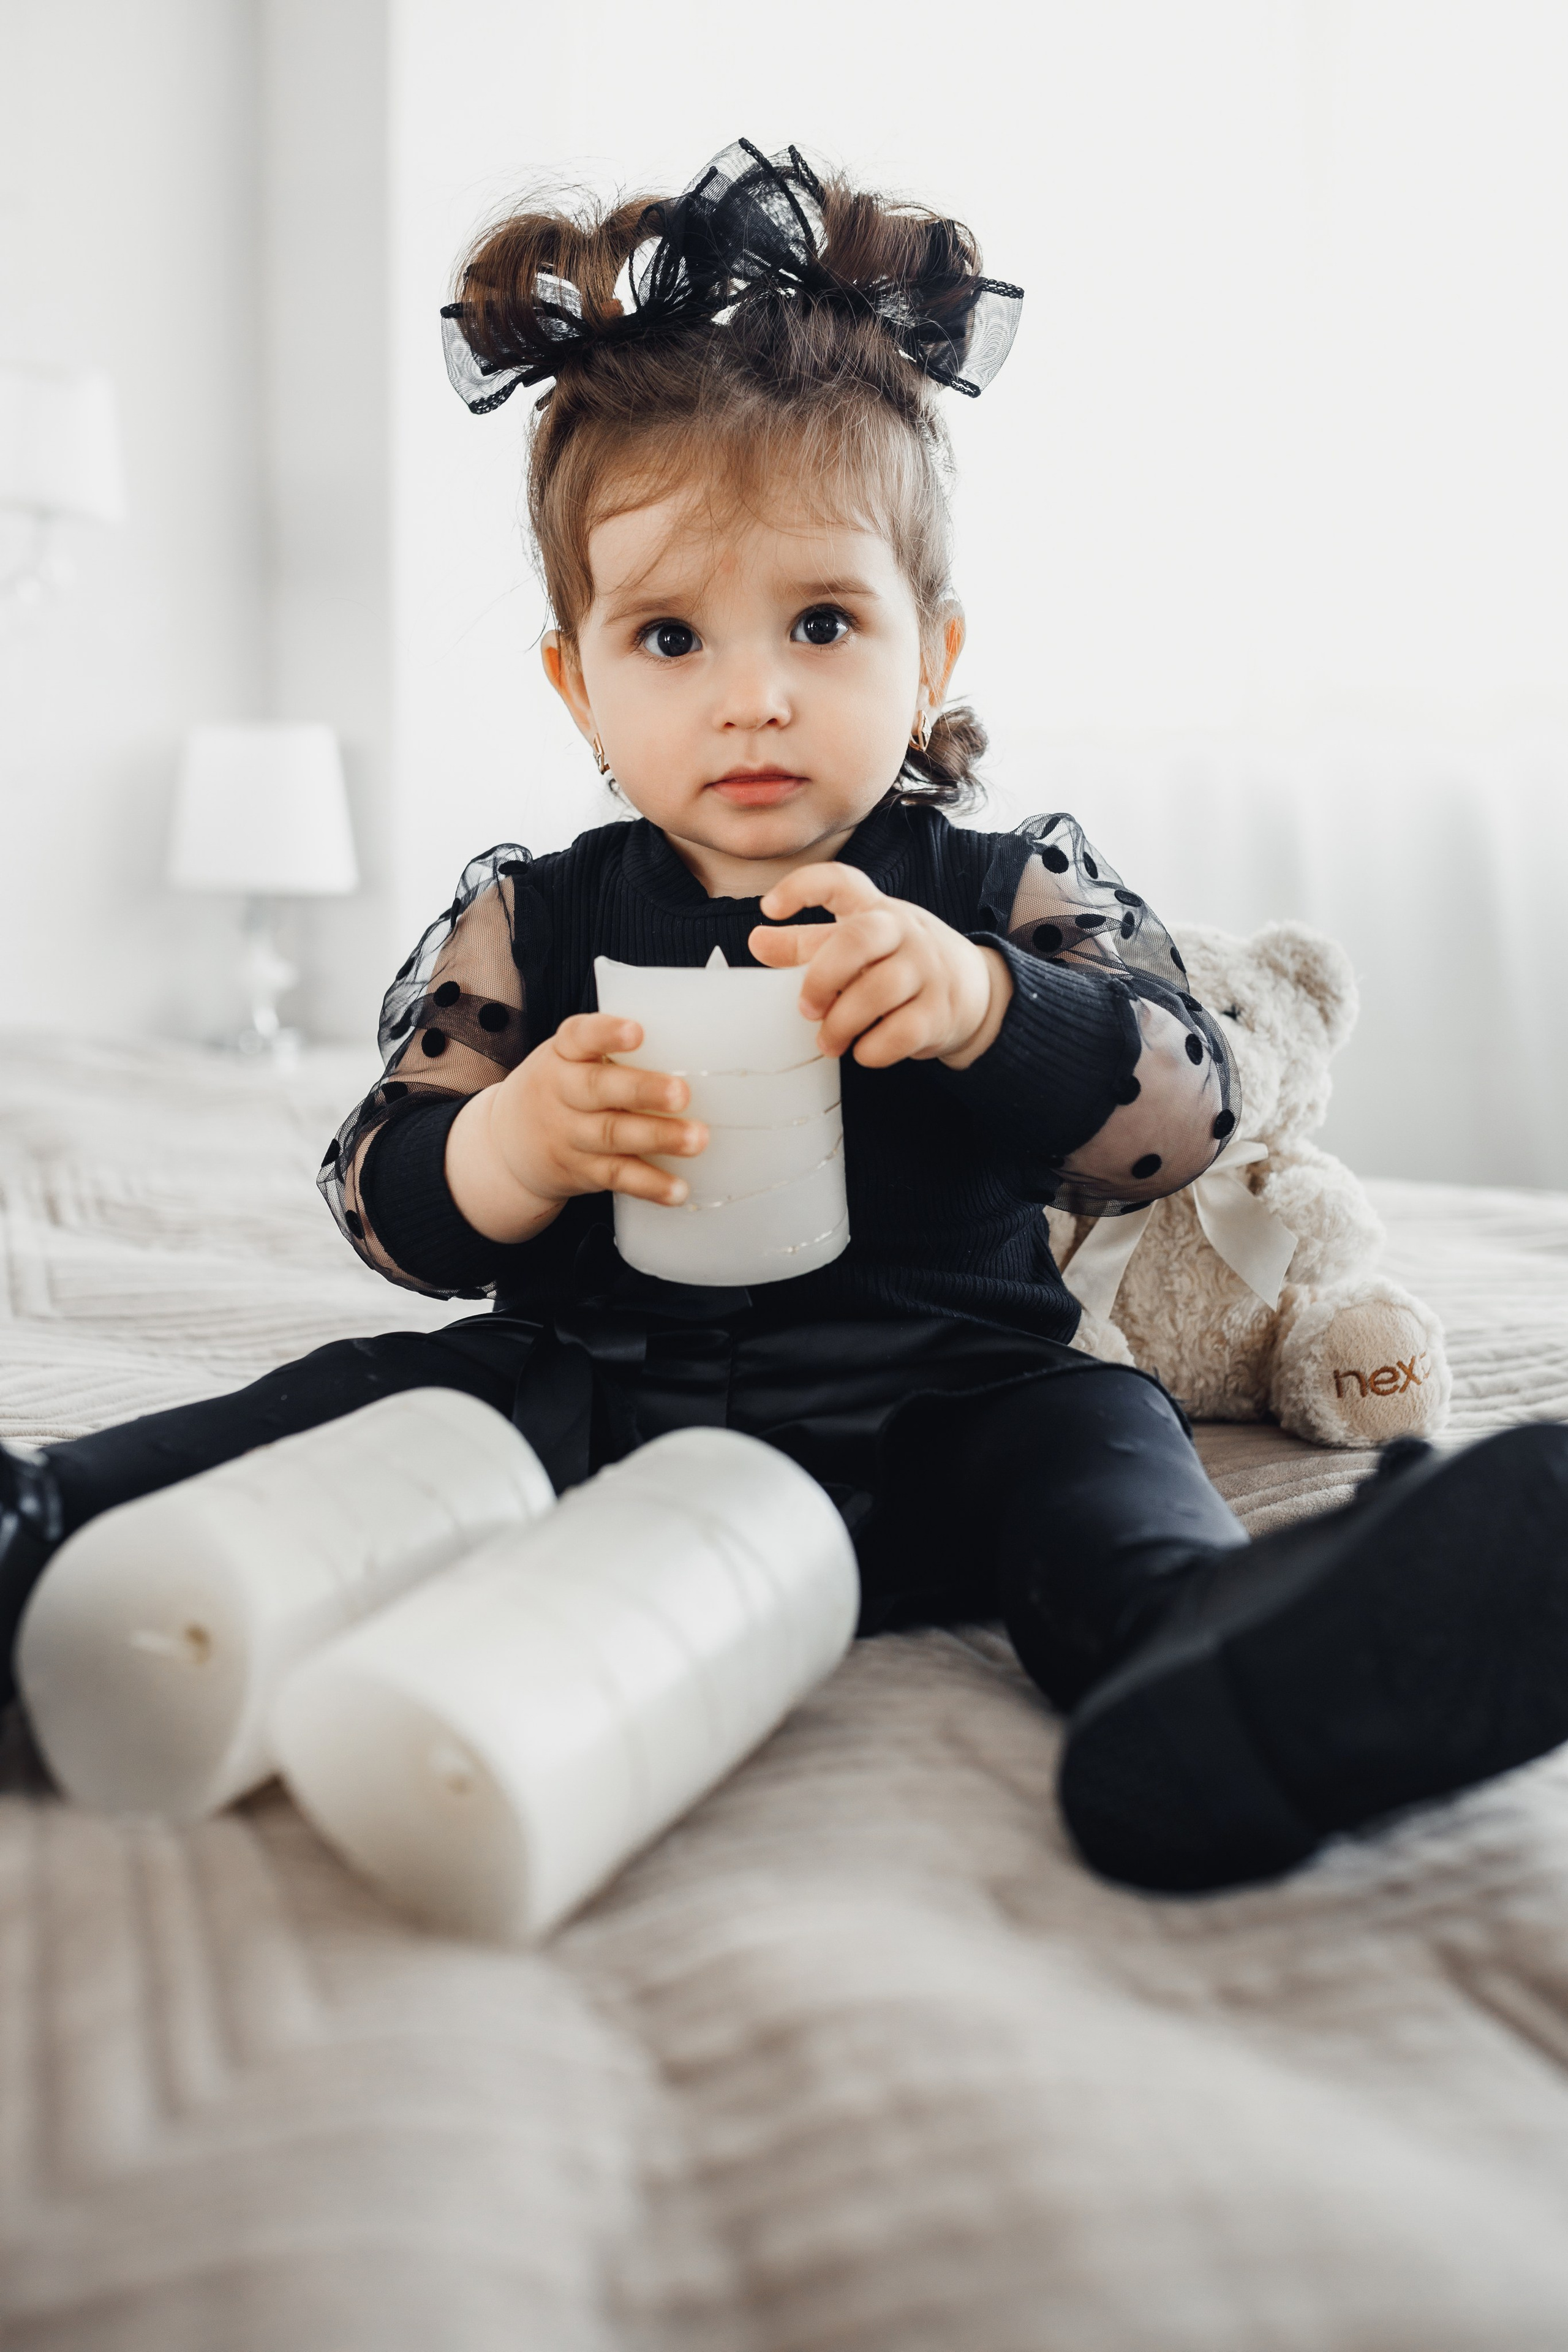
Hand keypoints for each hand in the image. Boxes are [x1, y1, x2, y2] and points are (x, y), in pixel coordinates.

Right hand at [445, 1013, 706, 1243]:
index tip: (637, 1031)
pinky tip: (678, 1190)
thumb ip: (613, 1047)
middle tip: (682, 1092)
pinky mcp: (581, 1171)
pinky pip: (617, 1177)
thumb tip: (698, 1034)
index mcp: (563, 1054)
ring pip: (613, 1136)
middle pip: (599, 1089)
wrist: (505, 1144)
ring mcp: (570, 1134)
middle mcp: (562, 1092)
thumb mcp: (570, 1058)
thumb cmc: (562, 1087)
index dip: (607, 1033)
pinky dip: (650, 1185)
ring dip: (658, 1138)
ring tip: (697, 1139)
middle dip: (643, 1090)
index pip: (579, 1036)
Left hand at [749, 864, 1011, 1068]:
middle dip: (821, 977)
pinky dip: (873, 1049)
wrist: (975, 990)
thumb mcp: (857, 944)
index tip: (769, 908)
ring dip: (842, 1024)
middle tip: (806, 1009)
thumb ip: (806, 945)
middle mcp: (904, 931)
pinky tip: (864, 1050)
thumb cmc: (900, 962)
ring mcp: (927, 970)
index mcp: (875, 910)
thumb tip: (758, 943)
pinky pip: (901, 1032)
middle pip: (858, 939)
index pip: (841, 881)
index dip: (802, 887)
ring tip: (828, 1042)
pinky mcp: (940, 1011)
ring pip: (877, 991)